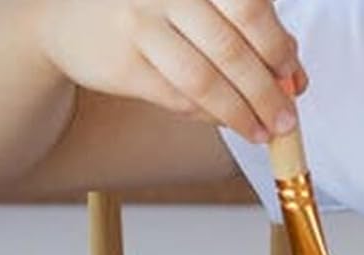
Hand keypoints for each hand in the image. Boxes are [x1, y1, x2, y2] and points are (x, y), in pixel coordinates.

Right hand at [32, 0, 305, 141]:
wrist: (70, 17)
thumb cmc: (149, 7)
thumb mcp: (199, 3)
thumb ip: (245, 28)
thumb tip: (293, 75)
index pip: (248, 6)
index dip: (276, 45)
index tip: (291, 75)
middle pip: (231, 48)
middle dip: (265, 90)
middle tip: (286, 118)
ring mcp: (140, 23)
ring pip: (205, 80)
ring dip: (241, 114)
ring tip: (263, 131)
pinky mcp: (123, 63)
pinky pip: (179, 99)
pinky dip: (209, 115)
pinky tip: (227, 121)